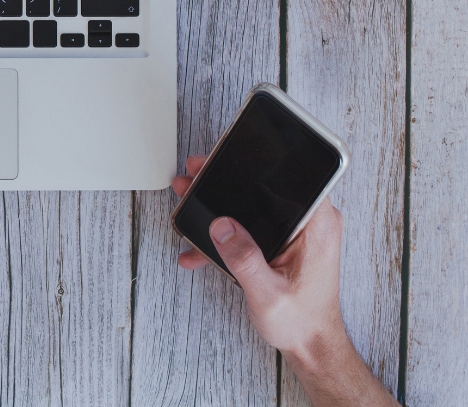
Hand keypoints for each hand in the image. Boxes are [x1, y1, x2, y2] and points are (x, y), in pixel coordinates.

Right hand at [173, 154, 344, 354]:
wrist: (311, 344)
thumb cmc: (302, 322)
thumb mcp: (268, 293)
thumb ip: (244, 259)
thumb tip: (222, 227)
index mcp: (317, 226)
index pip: (293, 178)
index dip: (259, 164)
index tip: (227, 161)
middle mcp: (310, 223)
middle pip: (266, 186)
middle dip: (227, 181)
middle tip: (196, 175)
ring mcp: (296, 231)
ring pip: (255, 204)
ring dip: (221, 205)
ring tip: (190, 201)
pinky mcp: (283, 241)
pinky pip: (252, 224)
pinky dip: (228, 232)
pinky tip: (201, 248)